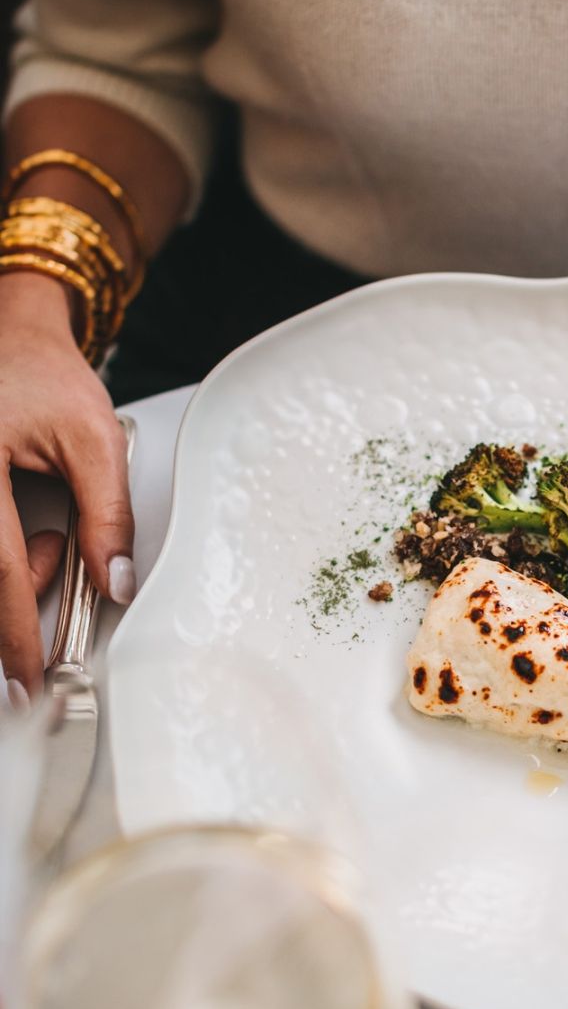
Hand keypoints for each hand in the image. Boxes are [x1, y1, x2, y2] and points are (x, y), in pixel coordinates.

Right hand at [0, 273, 133, 701]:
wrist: (10, 333)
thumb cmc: (41, 371)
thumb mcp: (95, 437)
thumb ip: (108, 513)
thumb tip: (114, 580)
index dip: (14, 630)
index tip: (28, 676)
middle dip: (22, 592)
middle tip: (61, 555)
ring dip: (10, 574)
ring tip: (47, 534)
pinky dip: (2, 559)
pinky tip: (18, 533)